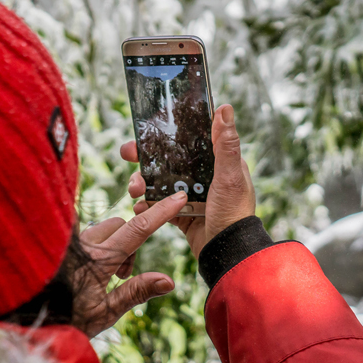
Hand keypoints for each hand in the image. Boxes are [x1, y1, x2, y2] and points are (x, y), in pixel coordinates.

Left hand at [73, 192, 187, 337]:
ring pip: (105, 228)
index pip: (137, 229)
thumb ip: (137, 292)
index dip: (161, 211)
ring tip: (103, 278)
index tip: (179, 197)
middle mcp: (84, 243)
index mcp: (99, 259)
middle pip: (121, 225)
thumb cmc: (65, 320)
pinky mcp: (61, 243)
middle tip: (121, 277)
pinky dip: (97, 246)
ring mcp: (71, 241)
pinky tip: (86, 271)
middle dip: (130, 244)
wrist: (30, 318)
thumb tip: (169, 281)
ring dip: (113, 245)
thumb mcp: (104, 312)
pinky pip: (87, 234)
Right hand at [121, 104, 256, 259]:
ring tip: (134, 188)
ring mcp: (191, 195)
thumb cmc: (234, 213)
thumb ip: (226, 144)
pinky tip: (139, 206)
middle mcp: (204, 176)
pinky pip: (158, 204)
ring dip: (143, 182)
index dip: (168, 132)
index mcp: (218, 162)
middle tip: (127, 153)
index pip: (190, 139)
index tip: (146, 128)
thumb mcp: (230, 175)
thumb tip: (225, 108)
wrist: (227, 253)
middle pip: (169, 158)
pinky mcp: (181, 214)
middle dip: (146, 157)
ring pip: (160, 181)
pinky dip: (147, 204)